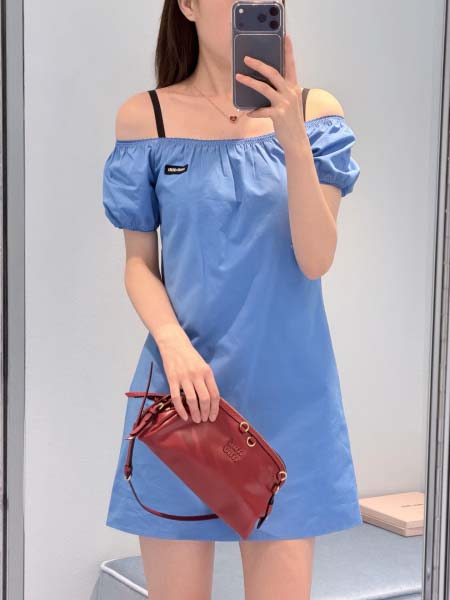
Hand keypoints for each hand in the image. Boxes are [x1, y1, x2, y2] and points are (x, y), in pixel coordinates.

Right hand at [156, 326, 219, 423]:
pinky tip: (184, 416)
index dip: (215, 408)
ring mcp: (184, 378)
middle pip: (204, 399)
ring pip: (192, 400)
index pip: (214, 394)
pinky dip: (181, 410)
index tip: (213, 417)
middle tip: (204, 420)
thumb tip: (211, 400)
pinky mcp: (172, 379)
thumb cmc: (190, 356)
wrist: (174, 344)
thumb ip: (207, 380)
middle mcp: (197, 375)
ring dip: (195, 413)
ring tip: (196, 419)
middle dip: (205, 413)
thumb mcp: (203, 366)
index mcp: (207, 372)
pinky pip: (177, 398)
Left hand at [234, 33, 306, 150]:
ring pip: (264, 88)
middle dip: (258, 64)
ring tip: (238, 77)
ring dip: (249, 82)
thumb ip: (282, 93)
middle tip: (246, 58)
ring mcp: (284, 103)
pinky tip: (248, 113)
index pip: (291, 66)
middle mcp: (290, 93)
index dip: (288, 51)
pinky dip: (253, 112)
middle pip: (273, 73)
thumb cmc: (291, 122)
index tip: (285, 37)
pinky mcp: (278, 115)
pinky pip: (261, 110)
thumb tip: (265, 85)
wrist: (297, 141)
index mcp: (294, 88)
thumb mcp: (291, 104)